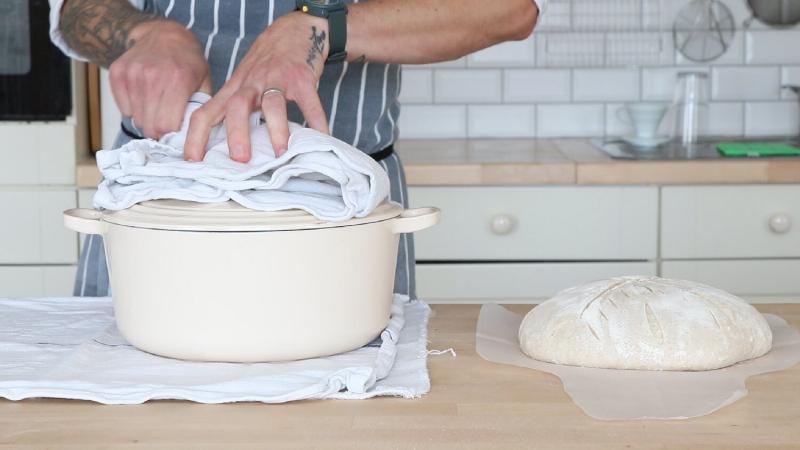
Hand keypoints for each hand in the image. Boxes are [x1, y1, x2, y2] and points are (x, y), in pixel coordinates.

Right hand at [109, 20, 210, 139]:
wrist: (164, 35)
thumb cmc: (188, 62)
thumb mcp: (205, 82)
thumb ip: (201, 109)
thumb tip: (194, 137)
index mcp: (179, 80)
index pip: (166, 125)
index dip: (171, 133)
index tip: (176, 130)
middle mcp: (153, 76)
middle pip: (149, 125)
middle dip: (158, 131)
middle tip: (165, 123)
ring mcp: (133, 73)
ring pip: (135, 119)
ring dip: (146, 119)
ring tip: (157, 108)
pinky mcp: (118, 72)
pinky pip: (123, 108)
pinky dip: (133, 109)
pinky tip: (144, 98)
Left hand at [183, 12, 330, 161]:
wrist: (295, 30)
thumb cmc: (266, 63)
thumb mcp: (243, 81)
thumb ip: (235, 109)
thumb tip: (227, 150)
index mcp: (234, 90)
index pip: (207, 112)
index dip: (196, 136)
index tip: (193, 161)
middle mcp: (252, 84)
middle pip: (236, 107)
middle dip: (236, 134)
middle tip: (240, 159)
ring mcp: (277, 80)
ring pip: (272, 104)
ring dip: (276, 129)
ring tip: (281, 154)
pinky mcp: (302, 78)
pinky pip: (309, 102)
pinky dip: (317, 121)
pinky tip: (322, 137)